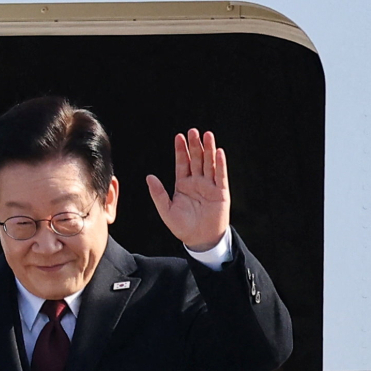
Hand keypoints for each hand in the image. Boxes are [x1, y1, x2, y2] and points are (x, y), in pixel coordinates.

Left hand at [146, 128, 229, 252]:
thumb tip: (149, 177)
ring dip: (208, 149)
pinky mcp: (221, 192)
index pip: (182, 163)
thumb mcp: (166, 210)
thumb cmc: (182, 226)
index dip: (181, 150)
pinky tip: (218, 152)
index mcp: (183, 185)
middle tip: (193, 131)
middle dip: (194, 145)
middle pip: (196, 159)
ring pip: (209, 163)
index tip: (179, 136)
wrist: (199, 239)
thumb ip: (158, 193)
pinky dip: (220, 164)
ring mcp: (210, 186)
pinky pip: (220, 175)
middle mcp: (197, 182)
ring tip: (207, 135)